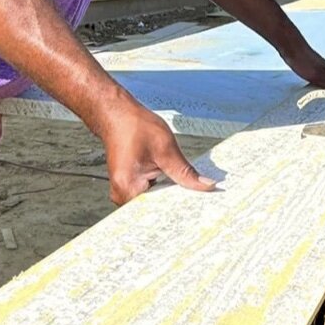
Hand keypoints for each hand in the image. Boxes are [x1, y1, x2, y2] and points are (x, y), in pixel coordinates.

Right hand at [97, 99, 215, 205]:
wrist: (117, 114)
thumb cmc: (135, 127)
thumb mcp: (166, 149)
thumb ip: (185, 172)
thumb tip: (207, 186)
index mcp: (128, 187)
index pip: (160, 210)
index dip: (182, 209)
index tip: (201, 208)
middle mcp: (122, 195)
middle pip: (156, 209)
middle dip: (178, 202)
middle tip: (201, 199)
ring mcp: (124, 192)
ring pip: (154, 202)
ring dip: (171, 195)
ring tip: (190, 193)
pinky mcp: (129, 186)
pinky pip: (150, 194)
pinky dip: (164, 189)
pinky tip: (176, 185)